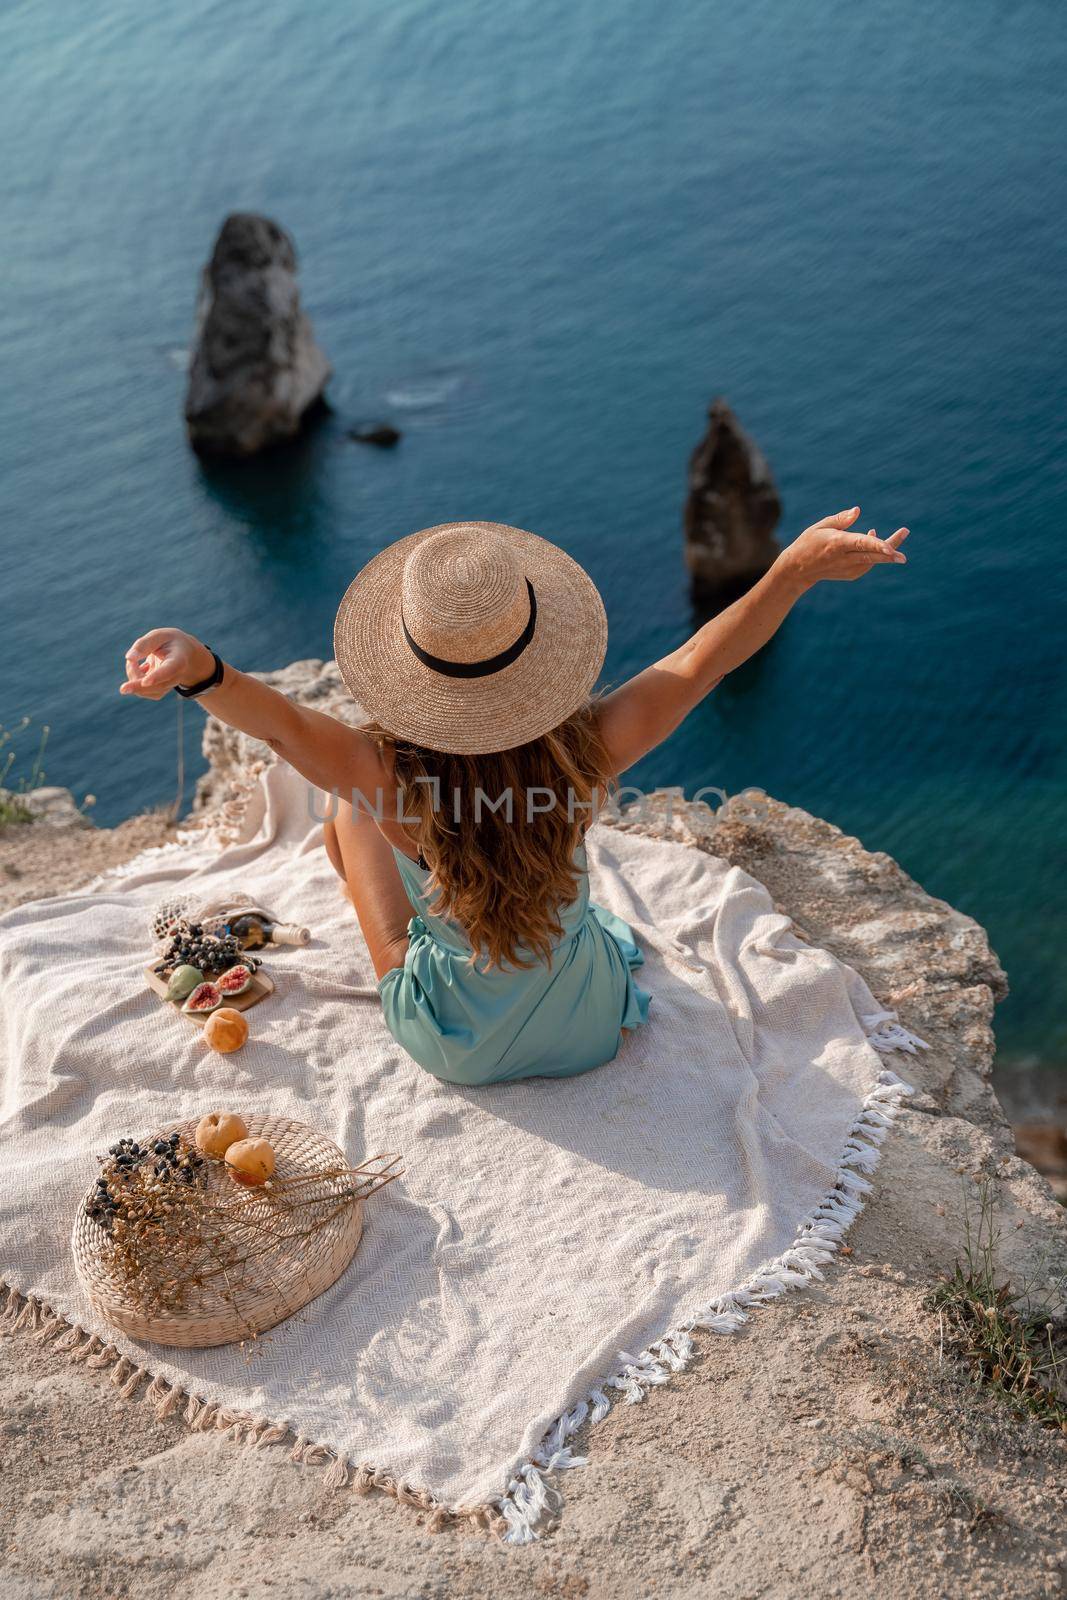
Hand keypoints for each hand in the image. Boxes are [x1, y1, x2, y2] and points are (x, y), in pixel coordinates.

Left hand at [120, 630, 213, 700]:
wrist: (184, 654)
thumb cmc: (170, 642)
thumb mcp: (159, 636)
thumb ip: (144, 644)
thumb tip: (129, 657)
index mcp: (178, 660)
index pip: (169, 670)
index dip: (157, 676)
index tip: (146, 682)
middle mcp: (175, 676)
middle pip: (158, 686)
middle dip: (139, 687)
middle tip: (122, 689)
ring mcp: (168, 686)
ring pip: (146, 689)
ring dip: (132, 675)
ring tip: (133, 661)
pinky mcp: (159, 691)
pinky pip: (142, 690)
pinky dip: (133, 678)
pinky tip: (136, 667)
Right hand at [781, 507, 909, 590]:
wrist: (798, 569)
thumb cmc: (809, 543)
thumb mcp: (820, 526)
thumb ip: (841, 519)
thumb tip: (858, 510)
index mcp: (836, 543)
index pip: (860, 544)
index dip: (877, 545)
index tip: (891, 548)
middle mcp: (843, 558)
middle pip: (871, 555)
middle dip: (890, 552)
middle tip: (904, 555)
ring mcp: (847, 568)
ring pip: (873, 560)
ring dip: (888, 550)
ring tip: (902, 534)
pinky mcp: (850, 574)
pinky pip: (868, 564)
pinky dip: (876, 555)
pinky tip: (877, 544)